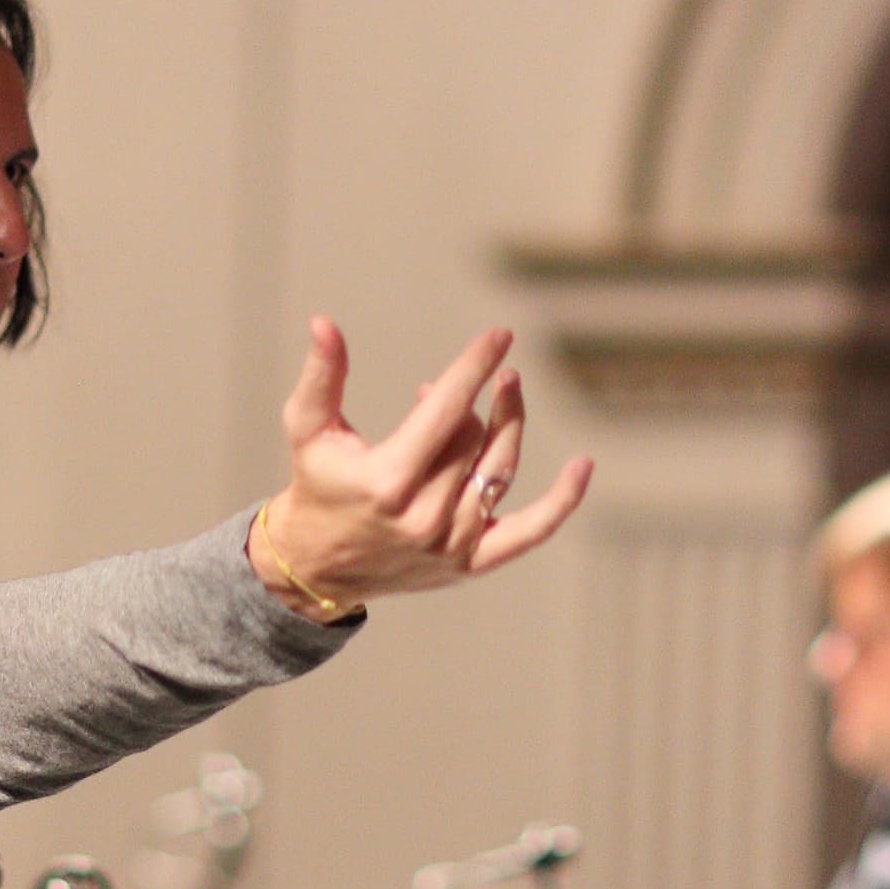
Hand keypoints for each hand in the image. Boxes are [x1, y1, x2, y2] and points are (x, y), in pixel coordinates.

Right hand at [249, 319, 590, 614]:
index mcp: (388, 481)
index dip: (474, 368)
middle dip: (465, 400)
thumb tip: (324, 322)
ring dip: (504, 423)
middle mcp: (425, 516)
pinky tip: (582, 466)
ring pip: (499, 467)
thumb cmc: (317, 485)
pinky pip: (530, 531)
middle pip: (471, 436)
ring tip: (506, 389)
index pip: (446, 412)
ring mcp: (452, 543)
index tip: (501, 335)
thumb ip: (321, 376)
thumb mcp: (307, 429)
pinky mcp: (470, 563)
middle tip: (449, 388)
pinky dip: (562, 501)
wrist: (317, 566)